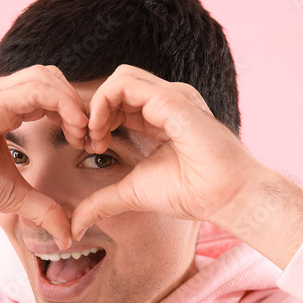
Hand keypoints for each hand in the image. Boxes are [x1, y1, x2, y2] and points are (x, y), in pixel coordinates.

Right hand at [0, 64, 88, 248]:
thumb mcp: (12, 195)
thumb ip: (42, 208)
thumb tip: (66, 234)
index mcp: (2, 107)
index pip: (49, 92)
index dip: (74, 113)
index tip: (89, 142)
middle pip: (52, 77)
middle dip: (78, 104)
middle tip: (91, 137)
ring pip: (46, 77)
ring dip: (73, 103)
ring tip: (83, 133)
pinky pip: (35, 91)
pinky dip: (61, 105)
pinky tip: (72, 129)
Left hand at [69, 65, 258, 240]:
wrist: (226, 197)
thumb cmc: (191, 193)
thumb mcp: (133, 193)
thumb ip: (103, 201)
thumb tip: (76, 224)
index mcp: (160, 116)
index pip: (119, 100)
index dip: (97, 119)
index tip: (91, 147)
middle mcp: (166, 101)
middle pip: (117, 85)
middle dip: (94, 110)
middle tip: (88, 141)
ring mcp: (171, 97)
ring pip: (119, 78)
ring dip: (97, 105)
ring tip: (94, 136)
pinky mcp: (172, 100)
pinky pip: (125, 85)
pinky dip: (104, 103)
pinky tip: (101, 132)